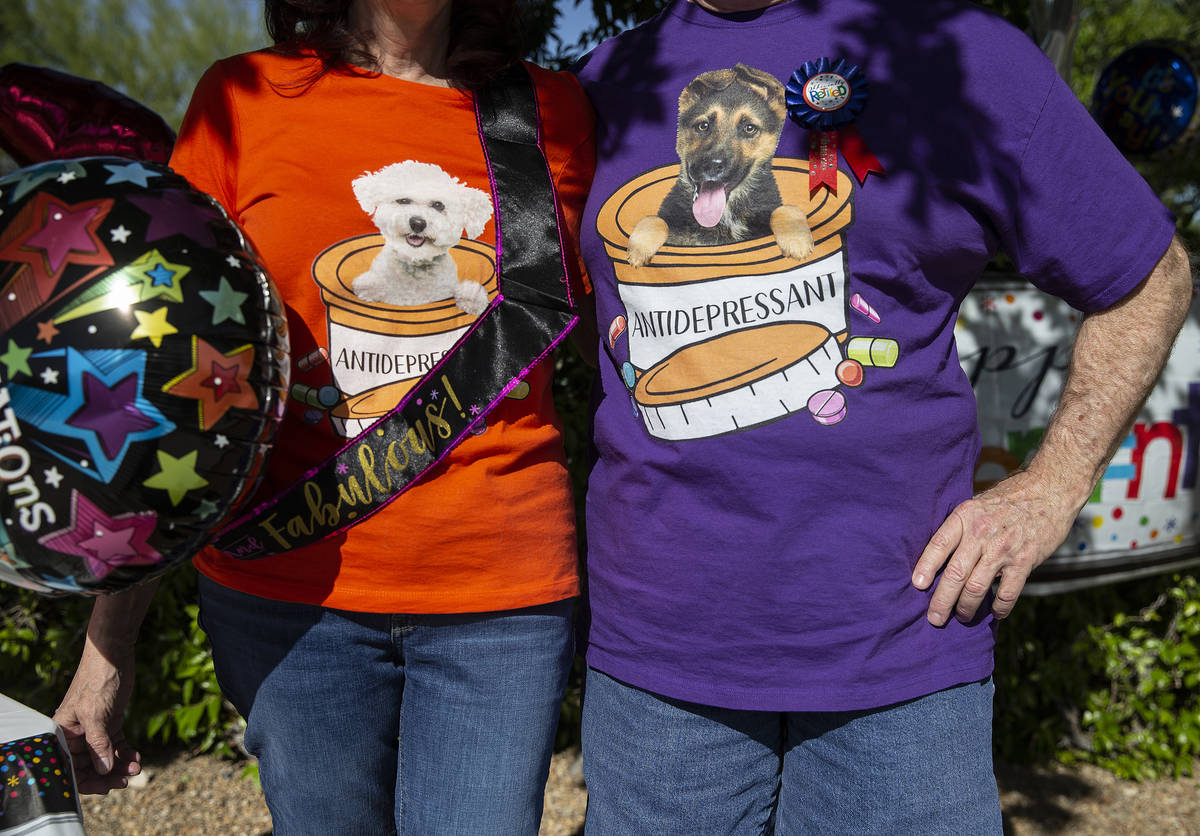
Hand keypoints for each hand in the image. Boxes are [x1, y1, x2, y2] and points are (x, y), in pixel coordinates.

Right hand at [53, 641, 141, 793]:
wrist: (114, 654)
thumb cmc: (97, 680)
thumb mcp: (95, 713)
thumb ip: (98, 743)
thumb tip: (103, 770)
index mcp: (63, 734)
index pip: (70, 767)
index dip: (87, 781)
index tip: (107, 787)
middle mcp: (76, 735)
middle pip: (89, 766)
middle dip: (107, 775)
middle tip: (126, 780)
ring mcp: (94, 730)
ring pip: (105, 757)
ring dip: (120, 766)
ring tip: (136, 768)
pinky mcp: (110, 723)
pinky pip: (117, 746)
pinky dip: (126, 753)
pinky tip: (137, 757)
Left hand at [911, 470, 1078, 625]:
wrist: (1049, 490)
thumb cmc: (1008, 499)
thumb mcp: (977, 504)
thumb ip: (960, 528)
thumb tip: (939, 557)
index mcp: (965, 517)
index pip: (938, 545)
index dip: (925, 567)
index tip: (916, 585)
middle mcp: (981, 533)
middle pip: (954, 573)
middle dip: (941, 600)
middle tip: (934, 618)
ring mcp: (1003, 549)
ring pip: (976, 587)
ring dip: (966, 607)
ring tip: (962, 616)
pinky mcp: (1025, 561)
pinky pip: (1007, 592)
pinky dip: (1000, 608)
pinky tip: (995, 613)